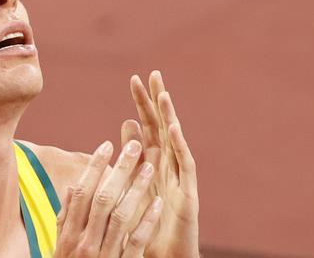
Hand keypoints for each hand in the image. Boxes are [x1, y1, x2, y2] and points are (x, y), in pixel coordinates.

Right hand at [55, 139, 163, 257]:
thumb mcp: (61, 245)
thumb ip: (67, 217)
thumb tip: (73, 187)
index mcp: (69, 233)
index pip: (82, 192)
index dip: (94, 167)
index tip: (106, 145)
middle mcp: (85, 241)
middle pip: (103, 198)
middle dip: (120, 170)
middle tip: (134, 145)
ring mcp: (104, 254)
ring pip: (122, 215)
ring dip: (137, 189)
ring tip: (150, 166)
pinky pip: (136, 241)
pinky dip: (147, 220)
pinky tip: (157, 201)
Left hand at [125, 71, 199, 256]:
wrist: (163, 254)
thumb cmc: (148, 221)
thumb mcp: (135, 182)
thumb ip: (131, 153)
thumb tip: (125, 123)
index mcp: (153, 161)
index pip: (147, 126)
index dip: (142, 103)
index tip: (134, 78)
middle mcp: (169, 165)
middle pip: (162, 126)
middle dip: (157, 100)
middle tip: (152, 73)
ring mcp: (180, 178)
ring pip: (175, 141)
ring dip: (169, 116)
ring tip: (163, 94)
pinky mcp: (188, 194)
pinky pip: (185, 166)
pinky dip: (179, 146)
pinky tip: (173, 128)